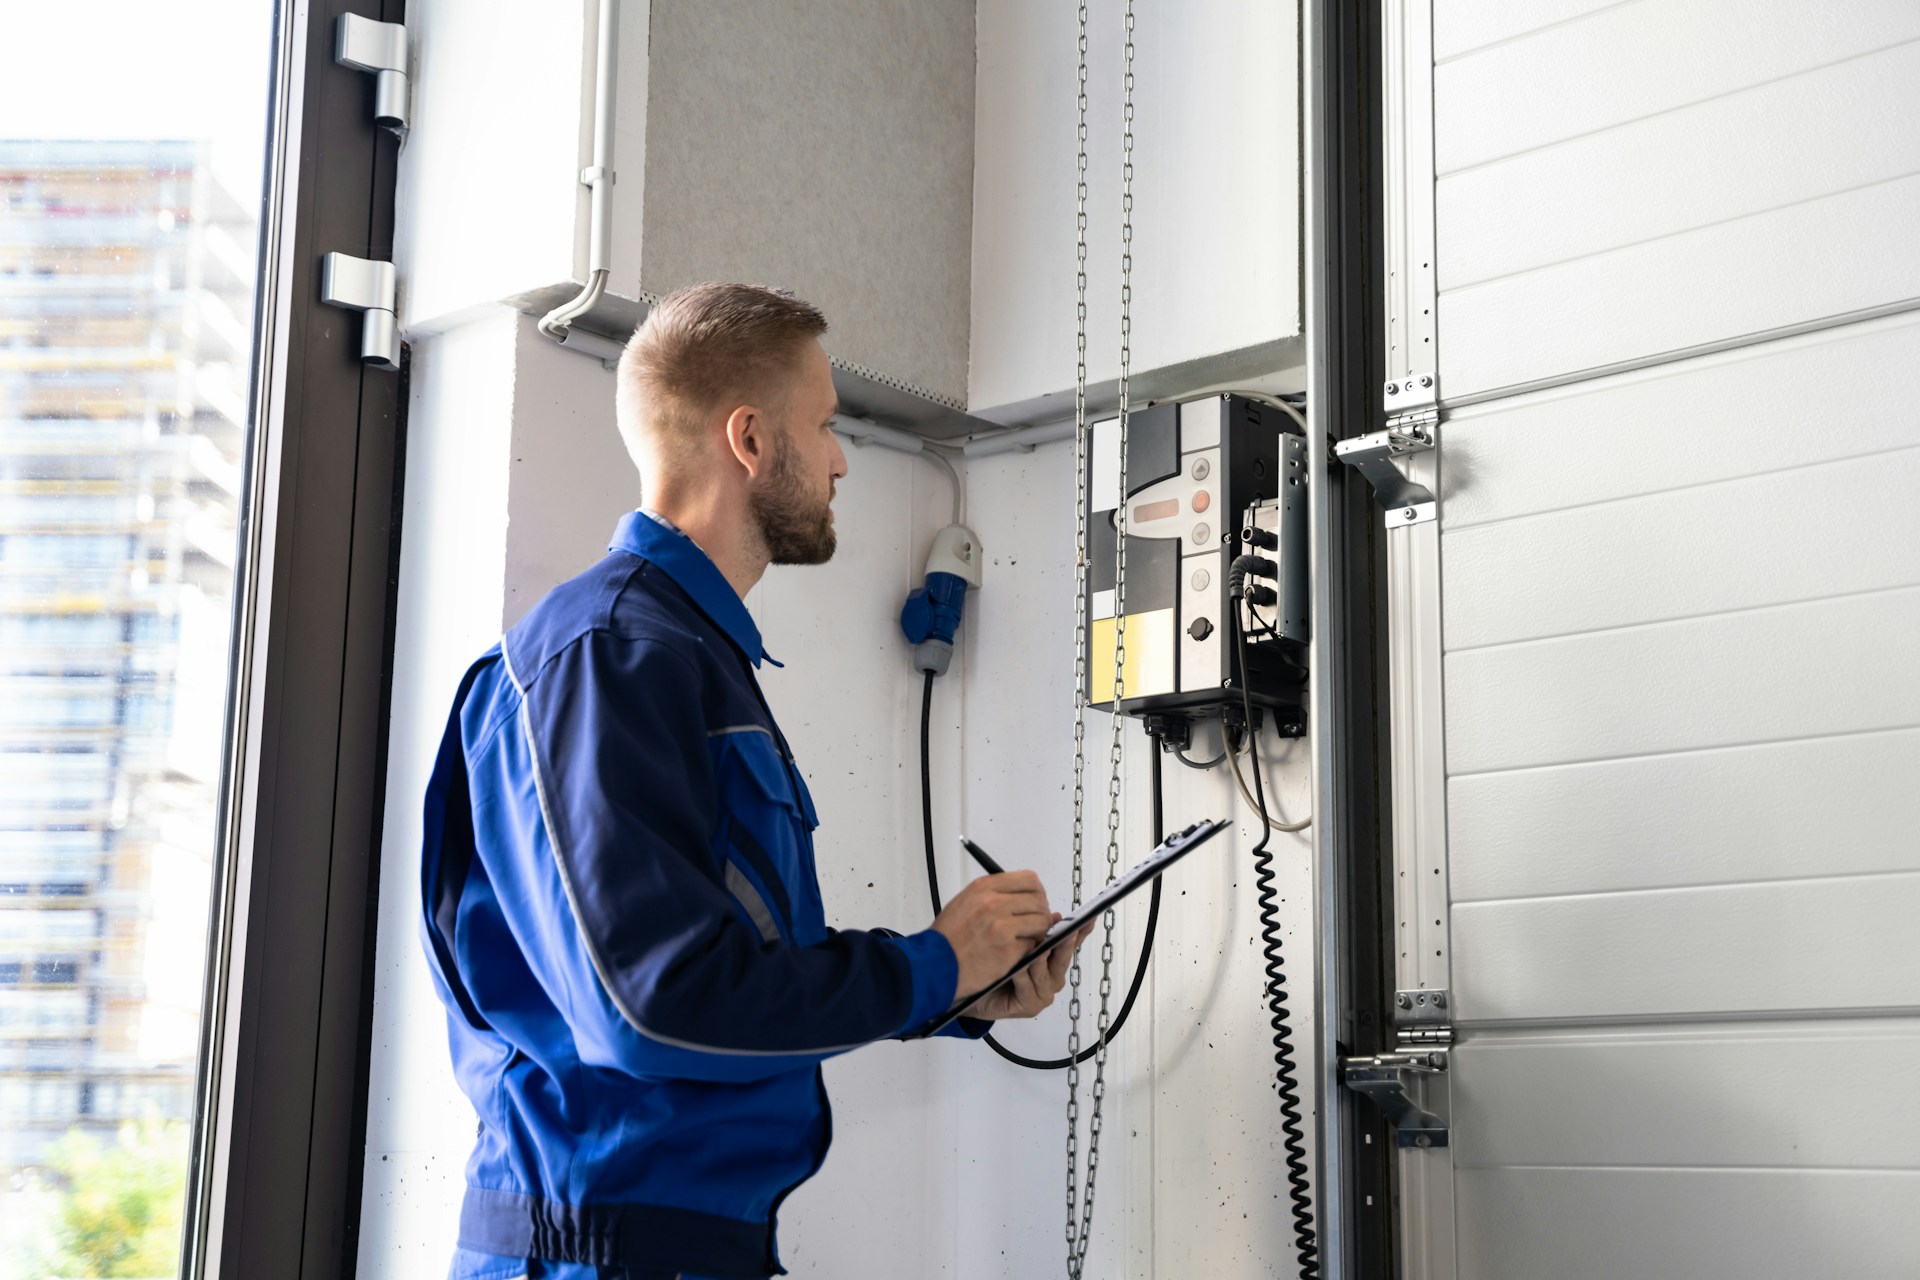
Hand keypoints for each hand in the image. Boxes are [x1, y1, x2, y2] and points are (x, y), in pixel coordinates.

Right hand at [931, 870, 1053, 1003]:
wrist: (934, 964)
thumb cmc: (947, 938)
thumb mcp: (965, 902)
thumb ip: (994, 895)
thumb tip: (1022, 896)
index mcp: (984, 887)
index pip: (1029, 879)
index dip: (1038, 892)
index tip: (1035, 902)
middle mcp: (994, 903)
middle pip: (1039, 900)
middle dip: (1041, 913)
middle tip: (1035, 924)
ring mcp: (1002, 926)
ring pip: (1041, 922)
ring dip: (1038, 932)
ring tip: (1025, 939)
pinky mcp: (1008, 950)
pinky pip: (1033, 945)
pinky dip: (1028, 951)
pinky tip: (1015, 954)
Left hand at [961, 918, 1095, 1020]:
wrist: (974, 992)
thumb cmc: (995, 964)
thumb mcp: (1016, 941)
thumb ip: (1035, 930)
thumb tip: (1056, 915)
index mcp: (1053, 959)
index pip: (1071, 942)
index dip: (1081, 931)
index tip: (1089, 918)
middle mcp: (1052, 976)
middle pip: (1062, 957)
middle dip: (1064, 945)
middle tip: (1067, 933)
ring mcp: (1043, 992)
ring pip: (1046, 974)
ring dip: (1040, 961)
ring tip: (1037, 951)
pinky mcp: (1031, 1005)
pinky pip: (1028, 990)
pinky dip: (1023, 978)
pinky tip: (1017, 970)